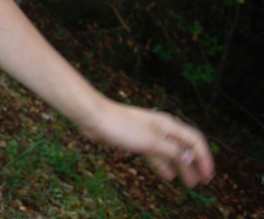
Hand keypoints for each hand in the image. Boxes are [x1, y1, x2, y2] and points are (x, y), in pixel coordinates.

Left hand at [79, 99, 214, 186]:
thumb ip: (172, 151)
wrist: (94, 117)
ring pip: (170, 152)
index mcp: (169, 125)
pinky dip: (163, 165)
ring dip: (180, 167)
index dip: (204, 158)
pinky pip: (156, 154)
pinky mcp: (137, 140)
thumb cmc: (121, 126)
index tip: (208, 177)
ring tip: (187, 183)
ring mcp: (149, 134)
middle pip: (185, 147)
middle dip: (194, 164)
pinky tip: (167, 176)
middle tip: (200, 183)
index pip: (195, 140)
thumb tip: (191, 159)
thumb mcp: (150, 142)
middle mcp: (162, 128)